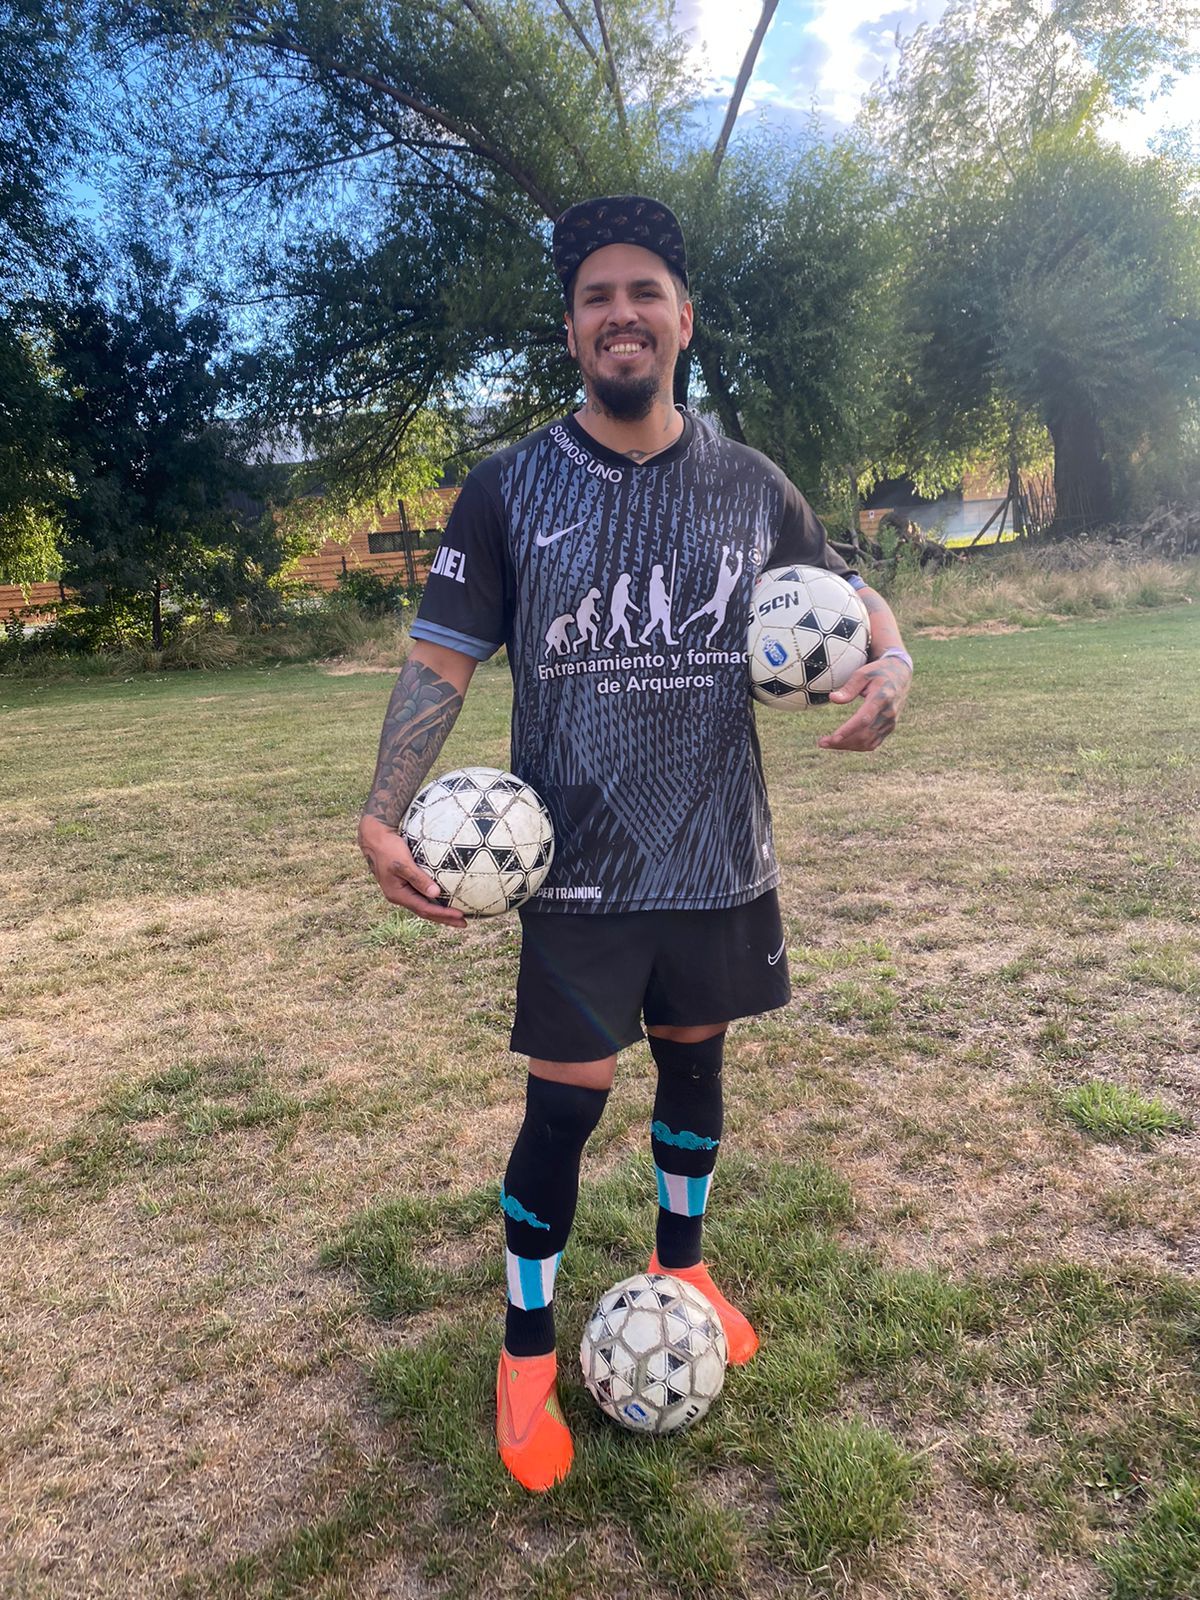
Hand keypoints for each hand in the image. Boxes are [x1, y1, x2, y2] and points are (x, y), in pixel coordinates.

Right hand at [357, 814, 467, 928]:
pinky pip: (422, 896)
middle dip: (445, 919)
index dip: (443, 914)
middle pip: (425, 912)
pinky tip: (445, 898)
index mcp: (398, 895)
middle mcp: (399, 896)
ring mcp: (401, 891)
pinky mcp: (404, 883)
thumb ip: (418, 879)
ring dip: (440, 911)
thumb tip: (436, 894)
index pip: (425, 909)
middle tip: (464, 923)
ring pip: (424, 905)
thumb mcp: (403, 864)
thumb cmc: (388, 848)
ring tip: (457, 915)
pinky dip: (434, 900)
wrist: (374, 838)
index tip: (460, 915)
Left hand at [817, 655, 911, 752]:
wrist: (900, 675)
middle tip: (822, 742)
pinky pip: (873, 743)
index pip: (864, 719)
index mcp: (882, 697)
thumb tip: (832, 699)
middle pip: (865, 735)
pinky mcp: (889, 728)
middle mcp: (889, 713)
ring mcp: (890, 723)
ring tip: (828, 743)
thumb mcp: (863, 673)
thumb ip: (849, 687)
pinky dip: (857, 746)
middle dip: (842, 742)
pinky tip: (842, 743)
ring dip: (847, 746)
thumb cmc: (877, 672)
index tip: (833, 738)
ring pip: (868, 742)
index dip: (848, 730)